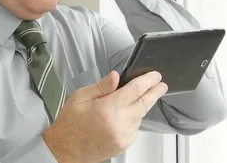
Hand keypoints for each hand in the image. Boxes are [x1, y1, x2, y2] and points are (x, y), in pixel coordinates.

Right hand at [43, 70, 167, 162]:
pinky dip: (135, 118)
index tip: (155, 75)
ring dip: (143, 105)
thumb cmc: (70, 124)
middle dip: (155, 92)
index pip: (135, 90)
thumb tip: (116, 76)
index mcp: (108, 109)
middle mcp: (119, 123)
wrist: (65, 150)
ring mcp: (123, 136)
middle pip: (145, 103)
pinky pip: (136, 127)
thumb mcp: (80, 97)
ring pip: (141, 116)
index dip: (148, 81)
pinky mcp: (124, 144)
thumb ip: (101, 86)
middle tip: (161, 85)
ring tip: (140, 97)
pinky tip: (126, 114)